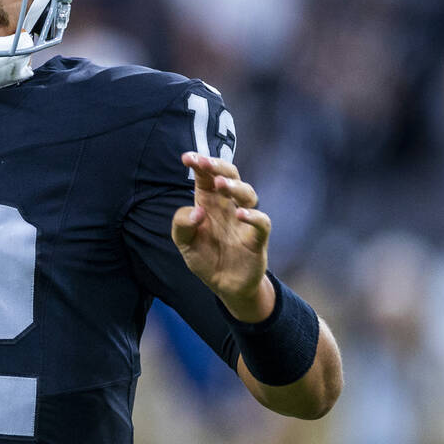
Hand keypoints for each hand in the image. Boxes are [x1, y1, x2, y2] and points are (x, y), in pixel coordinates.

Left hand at [172, 153, 273, 322]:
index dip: (199, 164)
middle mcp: (228, 206)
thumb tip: (196, 211)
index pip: (205, 177)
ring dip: (235, 186)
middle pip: (230, 176)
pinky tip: (240, 215)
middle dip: (218, 166)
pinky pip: (262, 223)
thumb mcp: (184, 242)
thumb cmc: (204, 257)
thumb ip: (182, 225)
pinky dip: (253, 216)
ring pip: (248, 194)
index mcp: (209, 202)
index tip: (187, 157)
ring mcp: (244, 221)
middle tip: (205, 162)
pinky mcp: (257, 239)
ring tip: (220, 184)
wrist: (224, 286)